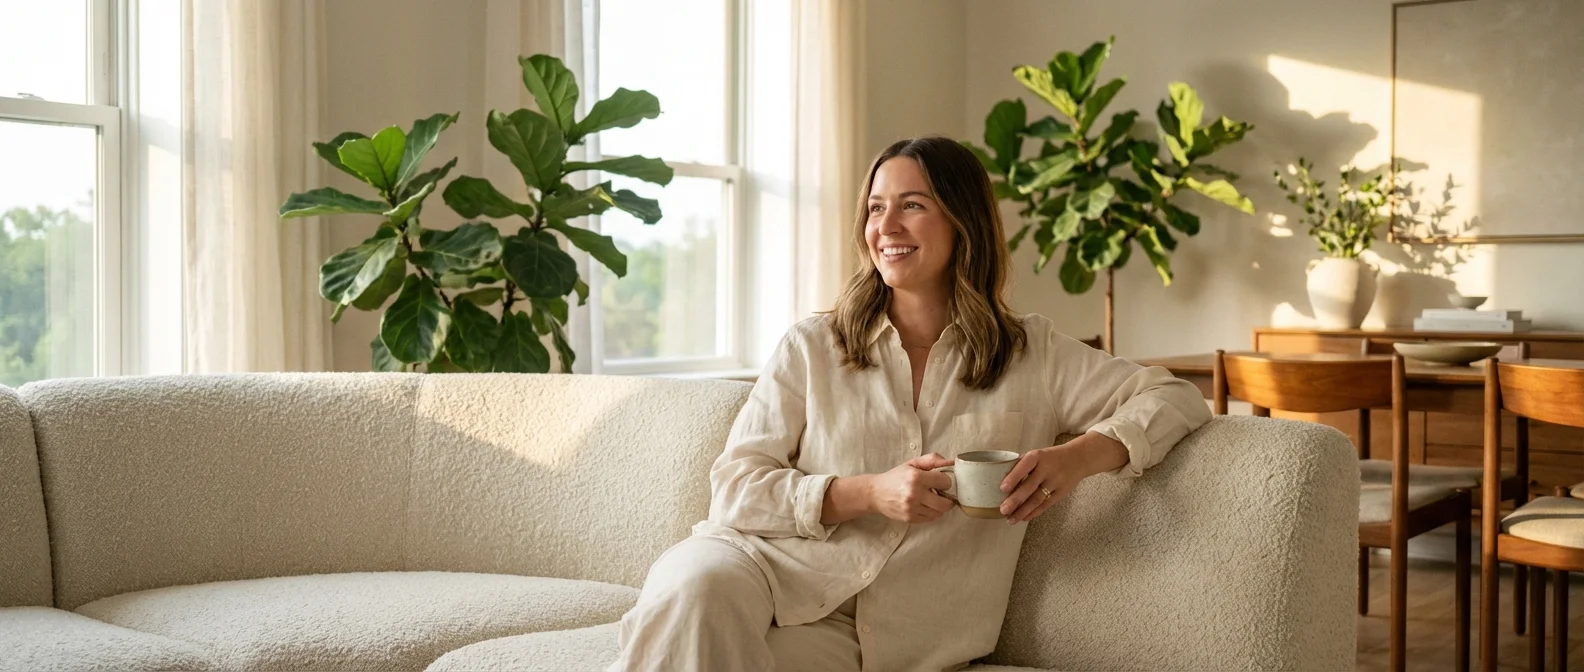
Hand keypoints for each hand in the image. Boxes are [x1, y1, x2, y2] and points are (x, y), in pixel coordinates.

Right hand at [867, 453, 955, 523]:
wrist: (875, 493)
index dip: (945, 482)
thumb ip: (932, 460)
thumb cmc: (896, 477)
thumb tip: (951, 461)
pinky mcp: (909, 518)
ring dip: (938, 506)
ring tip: (931, 499)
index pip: (945, 482)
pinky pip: (930, 519)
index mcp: (916, 477)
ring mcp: (912, 508)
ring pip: (939, 512)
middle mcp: (914, 494)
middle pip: (945, 503)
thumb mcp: (912, 463)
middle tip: (940, 493)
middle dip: (946, 498)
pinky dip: (931, 513)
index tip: (940, 482)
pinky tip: (924, 505)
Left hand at [997, 432, 1126, 523]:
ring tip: (1010, 520)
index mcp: (1038, 456)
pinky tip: (1023, 518)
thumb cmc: (1050, 457)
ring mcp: (1055, 482)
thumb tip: (1000, 480)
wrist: (1079, 458)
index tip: (1002, 488)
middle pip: (1029, 486)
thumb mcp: (1037, 455)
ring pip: (1037, 499)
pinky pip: (1046, 505)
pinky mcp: (1061, 493)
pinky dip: (1034, 513)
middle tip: (1002, 510)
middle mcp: (1047, 469)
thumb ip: (1022, 466)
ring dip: (1022, 511)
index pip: (1024, 466)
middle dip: (1015, 500)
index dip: (1013, 477)